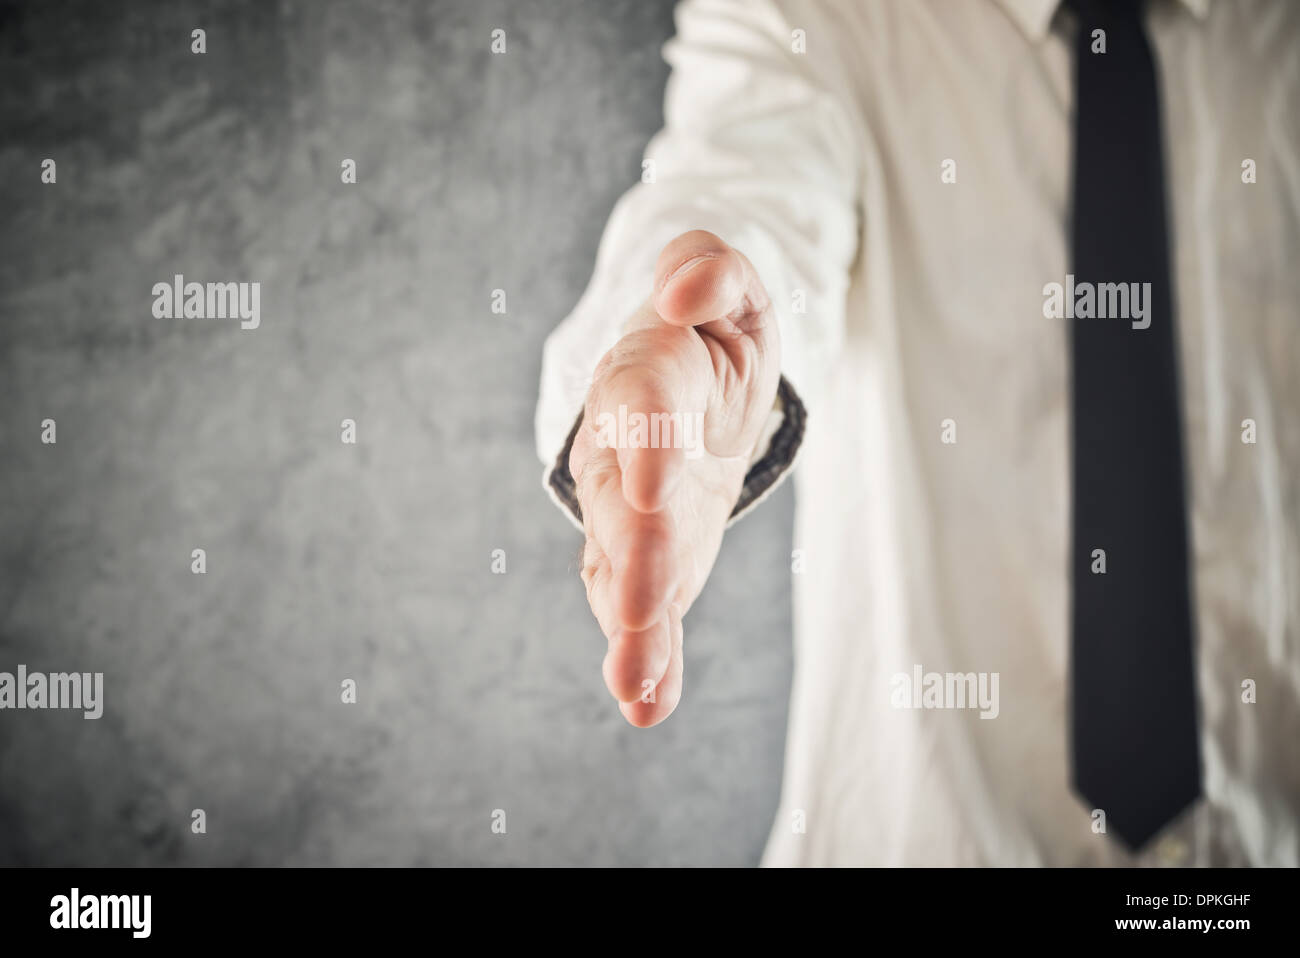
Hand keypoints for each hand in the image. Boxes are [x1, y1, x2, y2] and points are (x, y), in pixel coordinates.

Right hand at [571, 230, 780, 725]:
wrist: (691, 385)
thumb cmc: (710, 335)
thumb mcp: (730, 285)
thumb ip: (710, 270)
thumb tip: (682, 298)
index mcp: (649, 377)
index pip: (644, 405)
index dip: (647, 444)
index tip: (650, 489)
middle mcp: (627, 453)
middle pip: (626, 504)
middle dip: (637, 554)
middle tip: (644, 606)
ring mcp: (636, 514)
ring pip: (625, 567)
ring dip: (633, 625)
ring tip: (636, 683)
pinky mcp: (657, 557)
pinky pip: (646, 608)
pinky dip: (648, 657)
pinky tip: (647, 704)